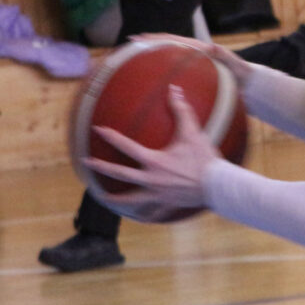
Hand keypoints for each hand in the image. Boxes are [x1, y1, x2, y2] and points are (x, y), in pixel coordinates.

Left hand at [84, 85, 220, 211]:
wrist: (218, 186)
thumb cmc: (204, 158)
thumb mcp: (192, 132)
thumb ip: (181, 110)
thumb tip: (174, 88)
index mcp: (154, 161)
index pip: (126, 146)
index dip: (111, 136)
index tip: (97, 128)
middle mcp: (151, 180)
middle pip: (120, 175)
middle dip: (101, 167)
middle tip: (86, 162)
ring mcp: (158, 195)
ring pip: (131, 200)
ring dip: (116, 199)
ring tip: (103, 198)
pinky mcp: (167, 206)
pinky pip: (152, 212)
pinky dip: (144, 214)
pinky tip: (139, 216)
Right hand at [134, 33, 254, 89]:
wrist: (249, 85)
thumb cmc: (241, 72)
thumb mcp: (232, 62)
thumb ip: (223, 54)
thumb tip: (212, 46)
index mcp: (195, 49)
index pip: (169, 41)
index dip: (152, 39)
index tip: (136, 39)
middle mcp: (188, 57)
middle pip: (160, 51)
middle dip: (142, 51)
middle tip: (123, 53)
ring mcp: (187, 71)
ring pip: (162, 67)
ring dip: (146, 67)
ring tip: (127, 72)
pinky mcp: (189, 83)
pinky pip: (170, 82)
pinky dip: (158, 87)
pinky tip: (147, 100)